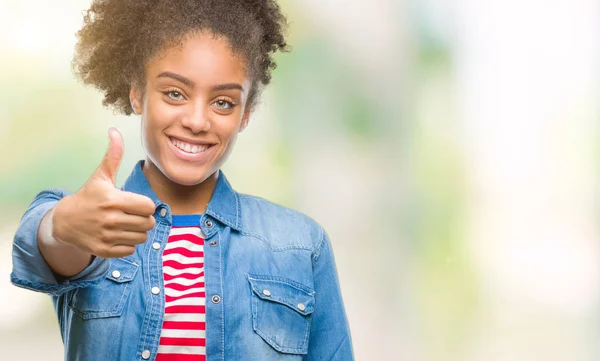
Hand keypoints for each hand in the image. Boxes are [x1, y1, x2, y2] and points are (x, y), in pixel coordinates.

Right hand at [51, 128, 155, 257]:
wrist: (65, 221)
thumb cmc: (89, 196)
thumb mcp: (101, 176)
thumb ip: (113, 156)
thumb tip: (114, 131)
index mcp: (113, 199)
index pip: (148, 206)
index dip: (145, 205)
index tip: (136, 203)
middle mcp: (110, 219)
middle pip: (148, 223)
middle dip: (144, 219)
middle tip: (133, 215)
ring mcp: (107, 236)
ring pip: (142, 237)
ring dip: (138, 232)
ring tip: (127, 225)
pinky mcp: (104, 250)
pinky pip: (130, 250)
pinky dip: (128, 244)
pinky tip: (118, 236)